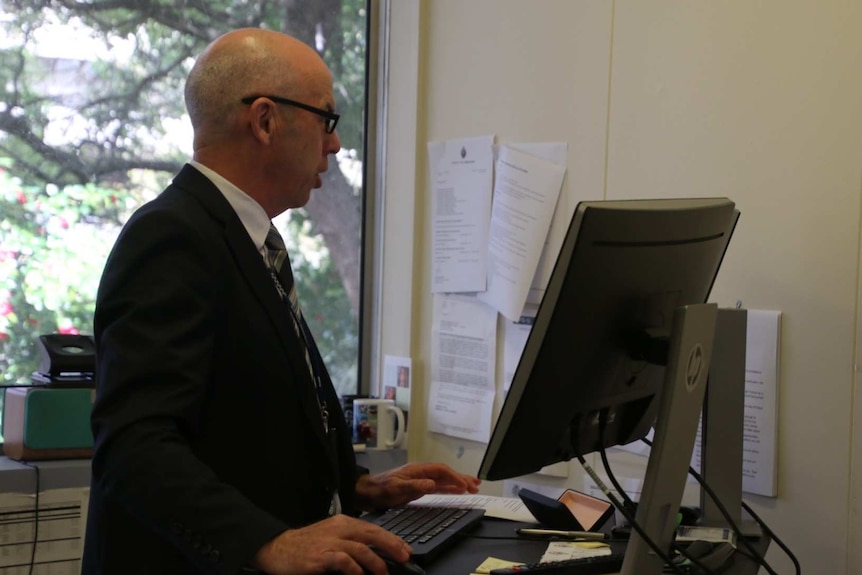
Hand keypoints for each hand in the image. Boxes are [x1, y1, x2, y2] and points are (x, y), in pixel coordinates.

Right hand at [251, 514, 409, 574]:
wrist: (277, 547)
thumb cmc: (306, 544)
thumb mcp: (331, 536)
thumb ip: (351, 541)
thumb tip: (375, 553)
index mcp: (343, 523)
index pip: (373, 528)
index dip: (392, 538)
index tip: (405, 549)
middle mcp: (338, 529)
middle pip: (371, 534)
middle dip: (391, 545)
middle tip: (404, 557)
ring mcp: (329, 542)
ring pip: (361, 548)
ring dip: (376, 562)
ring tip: (384, 573)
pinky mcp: (320, 557)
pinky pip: (343, 561)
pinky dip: (355, 569)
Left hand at [355, 462, 480, 510]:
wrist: (367, 492)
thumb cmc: (379, 489)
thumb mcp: (396, 488)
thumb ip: (414, 485)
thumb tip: (432, 484)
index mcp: (417, 469)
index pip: (441, 470)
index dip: (454, 476)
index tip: (465, 485)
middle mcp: (421, 472)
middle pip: (445, 473)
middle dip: (461, 477)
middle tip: (476, 484)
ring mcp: (420, 479)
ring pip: (443, 479)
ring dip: (458, 482)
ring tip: (473, 486)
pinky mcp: (418, 487)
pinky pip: (438, 486)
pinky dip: (449, 487)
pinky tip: (456, 491)